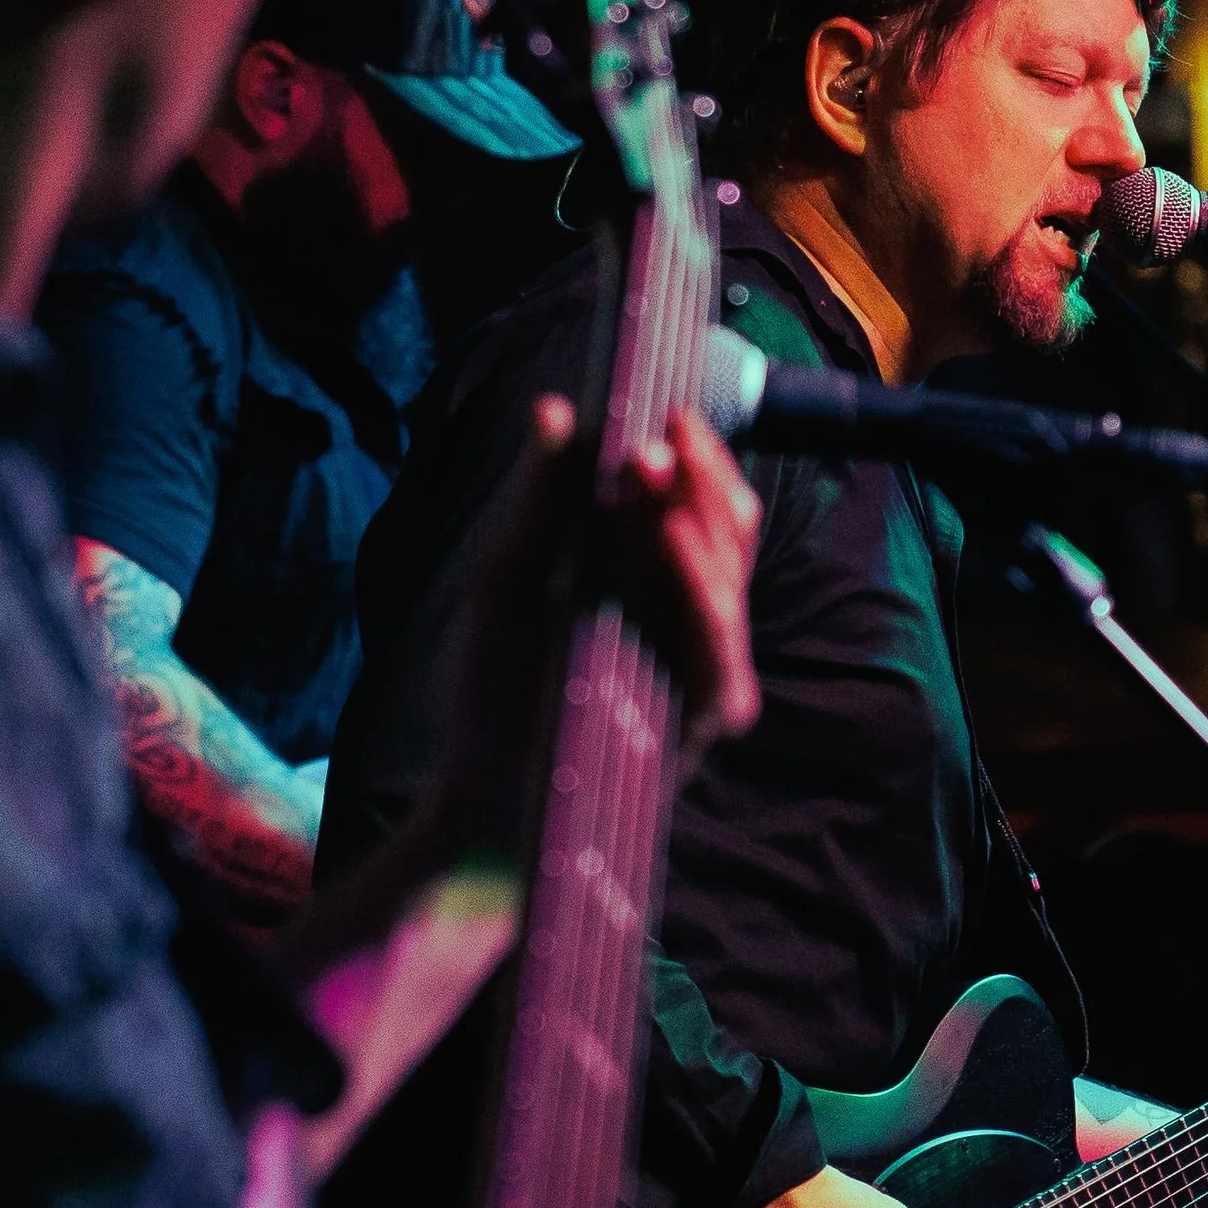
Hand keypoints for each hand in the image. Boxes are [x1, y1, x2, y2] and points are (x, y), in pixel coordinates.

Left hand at [431, 394, 761, 852]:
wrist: (480, 804)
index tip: (658, 402)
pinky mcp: (697, 719)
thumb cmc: (496, 695)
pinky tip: (669, 539)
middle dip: (698, 472)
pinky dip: (699, 589)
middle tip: (661, 428)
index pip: (695, 500)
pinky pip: (717, 648)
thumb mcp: (505, 584)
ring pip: (727, 576)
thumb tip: (557, 408)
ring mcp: (700, 670)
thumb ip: (538, 504)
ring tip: (656, 463)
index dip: (688, 451)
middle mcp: (688, 618)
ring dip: (695, 514)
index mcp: (652, 579)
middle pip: (726, 528)